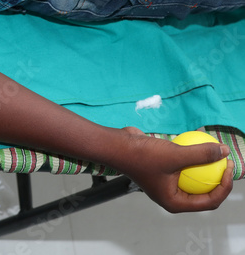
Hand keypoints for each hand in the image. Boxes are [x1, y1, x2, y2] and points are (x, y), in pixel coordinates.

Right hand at [118, 127, 233, 212]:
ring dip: (205, 166)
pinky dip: (192, 157)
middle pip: (203, 192)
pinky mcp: (164, 169)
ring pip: (193, 178)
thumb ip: (201, 155)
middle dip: (217, 178)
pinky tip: (198, 144)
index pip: (208, 201)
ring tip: (216, 152)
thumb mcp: (175, 155)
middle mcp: (171, 195)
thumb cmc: (142, 157)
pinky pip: (183, 166)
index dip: (223, 187)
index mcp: (174, 202)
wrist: (118, 147)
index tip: (227, 168)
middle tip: (225, 161)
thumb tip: (223, 151)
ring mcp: (167, 182)